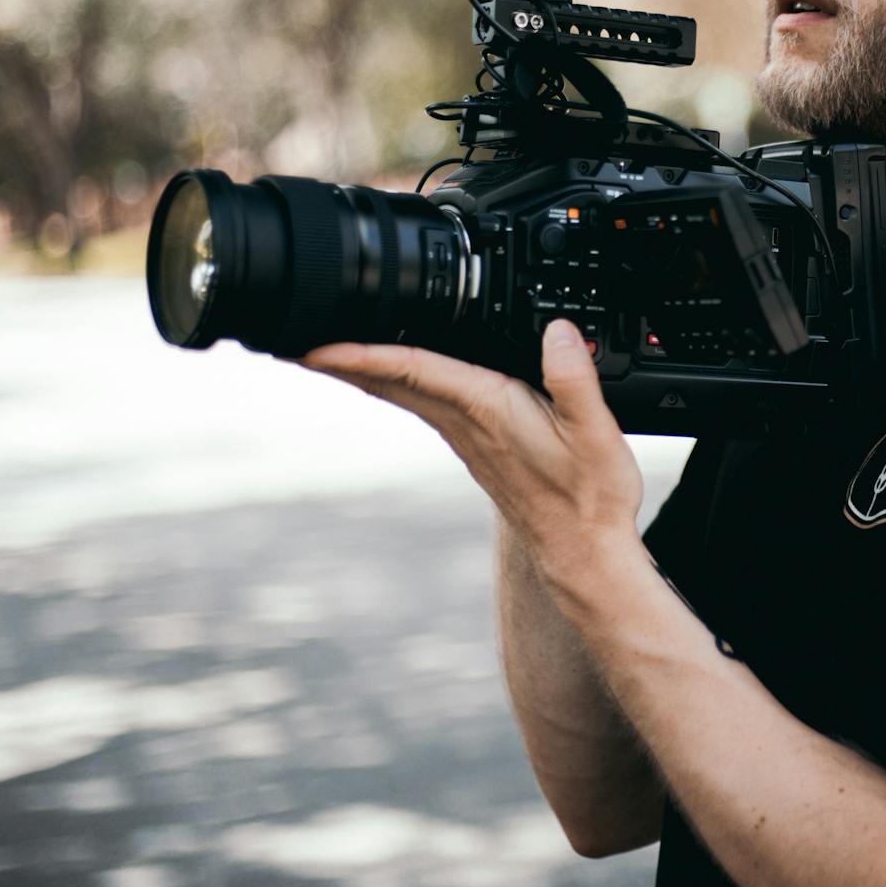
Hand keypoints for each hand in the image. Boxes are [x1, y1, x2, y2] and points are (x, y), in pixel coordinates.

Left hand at [299, 319, 643, 567]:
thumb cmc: (589, 501)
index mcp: (488, 410)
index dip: (362, 353)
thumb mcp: (596, 435)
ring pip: (399, 392)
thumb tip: (558, 331)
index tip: (314, 344)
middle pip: (388, 381)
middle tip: (289, 334)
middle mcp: (466, 424)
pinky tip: (389, 373)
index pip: (412, 371)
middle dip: (340, 356)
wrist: (583, 555)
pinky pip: (420, 402)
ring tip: (322, 347)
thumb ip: (574, 379)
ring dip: (360, 367)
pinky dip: (392, 380)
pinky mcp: (475, 445)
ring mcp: (465, 437)